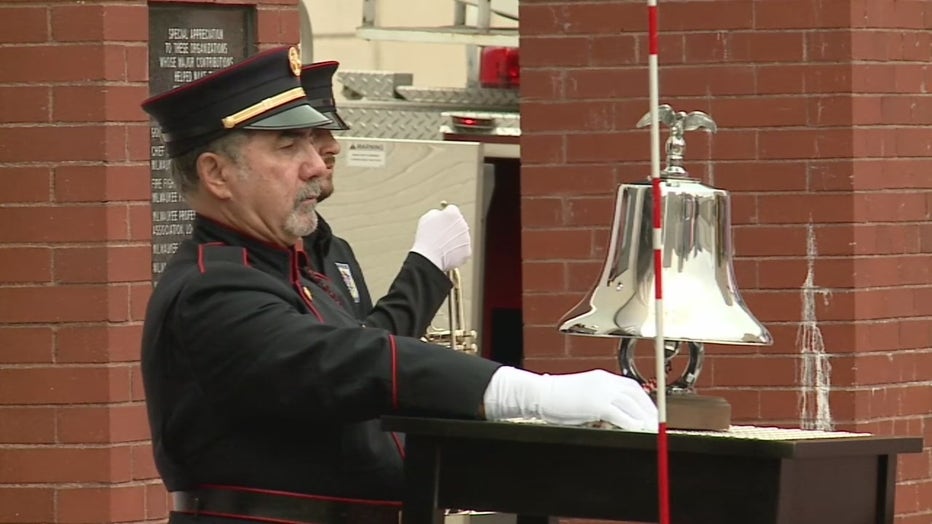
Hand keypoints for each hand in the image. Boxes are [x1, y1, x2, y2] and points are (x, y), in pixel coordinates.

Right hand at [410, 203, 470, 271]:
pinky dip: (455, 251)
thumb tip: (442, 213)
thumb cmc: (426, 237)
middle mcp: (463, 224)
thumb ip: (437, 213)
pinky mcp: (467, 251)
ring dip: (453, 240)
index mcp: (453, 213)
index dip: (445, 214)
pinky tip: (445, 253)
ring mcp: (467, 238)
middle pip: (458, 223)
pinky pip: (461, 249)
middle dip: (451, 227)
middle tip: (440, 235)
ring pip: (460, 237)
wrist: (430, 257)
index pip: (452, 209)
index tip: (441, 219)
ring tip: (441, 246)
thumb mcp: (427, 218)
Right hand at [482, 367, 658, 431]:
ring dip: (644, 419)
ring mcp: (602, 392)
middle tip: (656, 425)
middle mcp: (605, 381)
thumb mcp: (582, 396)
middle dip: (649, 411)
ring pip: (632, 405)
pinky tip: (636, 432)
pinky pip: (621, 416)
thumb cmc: (555, 398)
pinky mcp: (597, 404)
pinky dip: (631, 424)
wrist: (539, 394)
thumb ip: (598, 403)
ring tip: (650, 431)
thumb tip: (612, 418)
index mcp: (602, 378)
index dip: (644, 401)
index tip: (650, 413)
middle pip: (636, 396)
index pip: (632, 388)